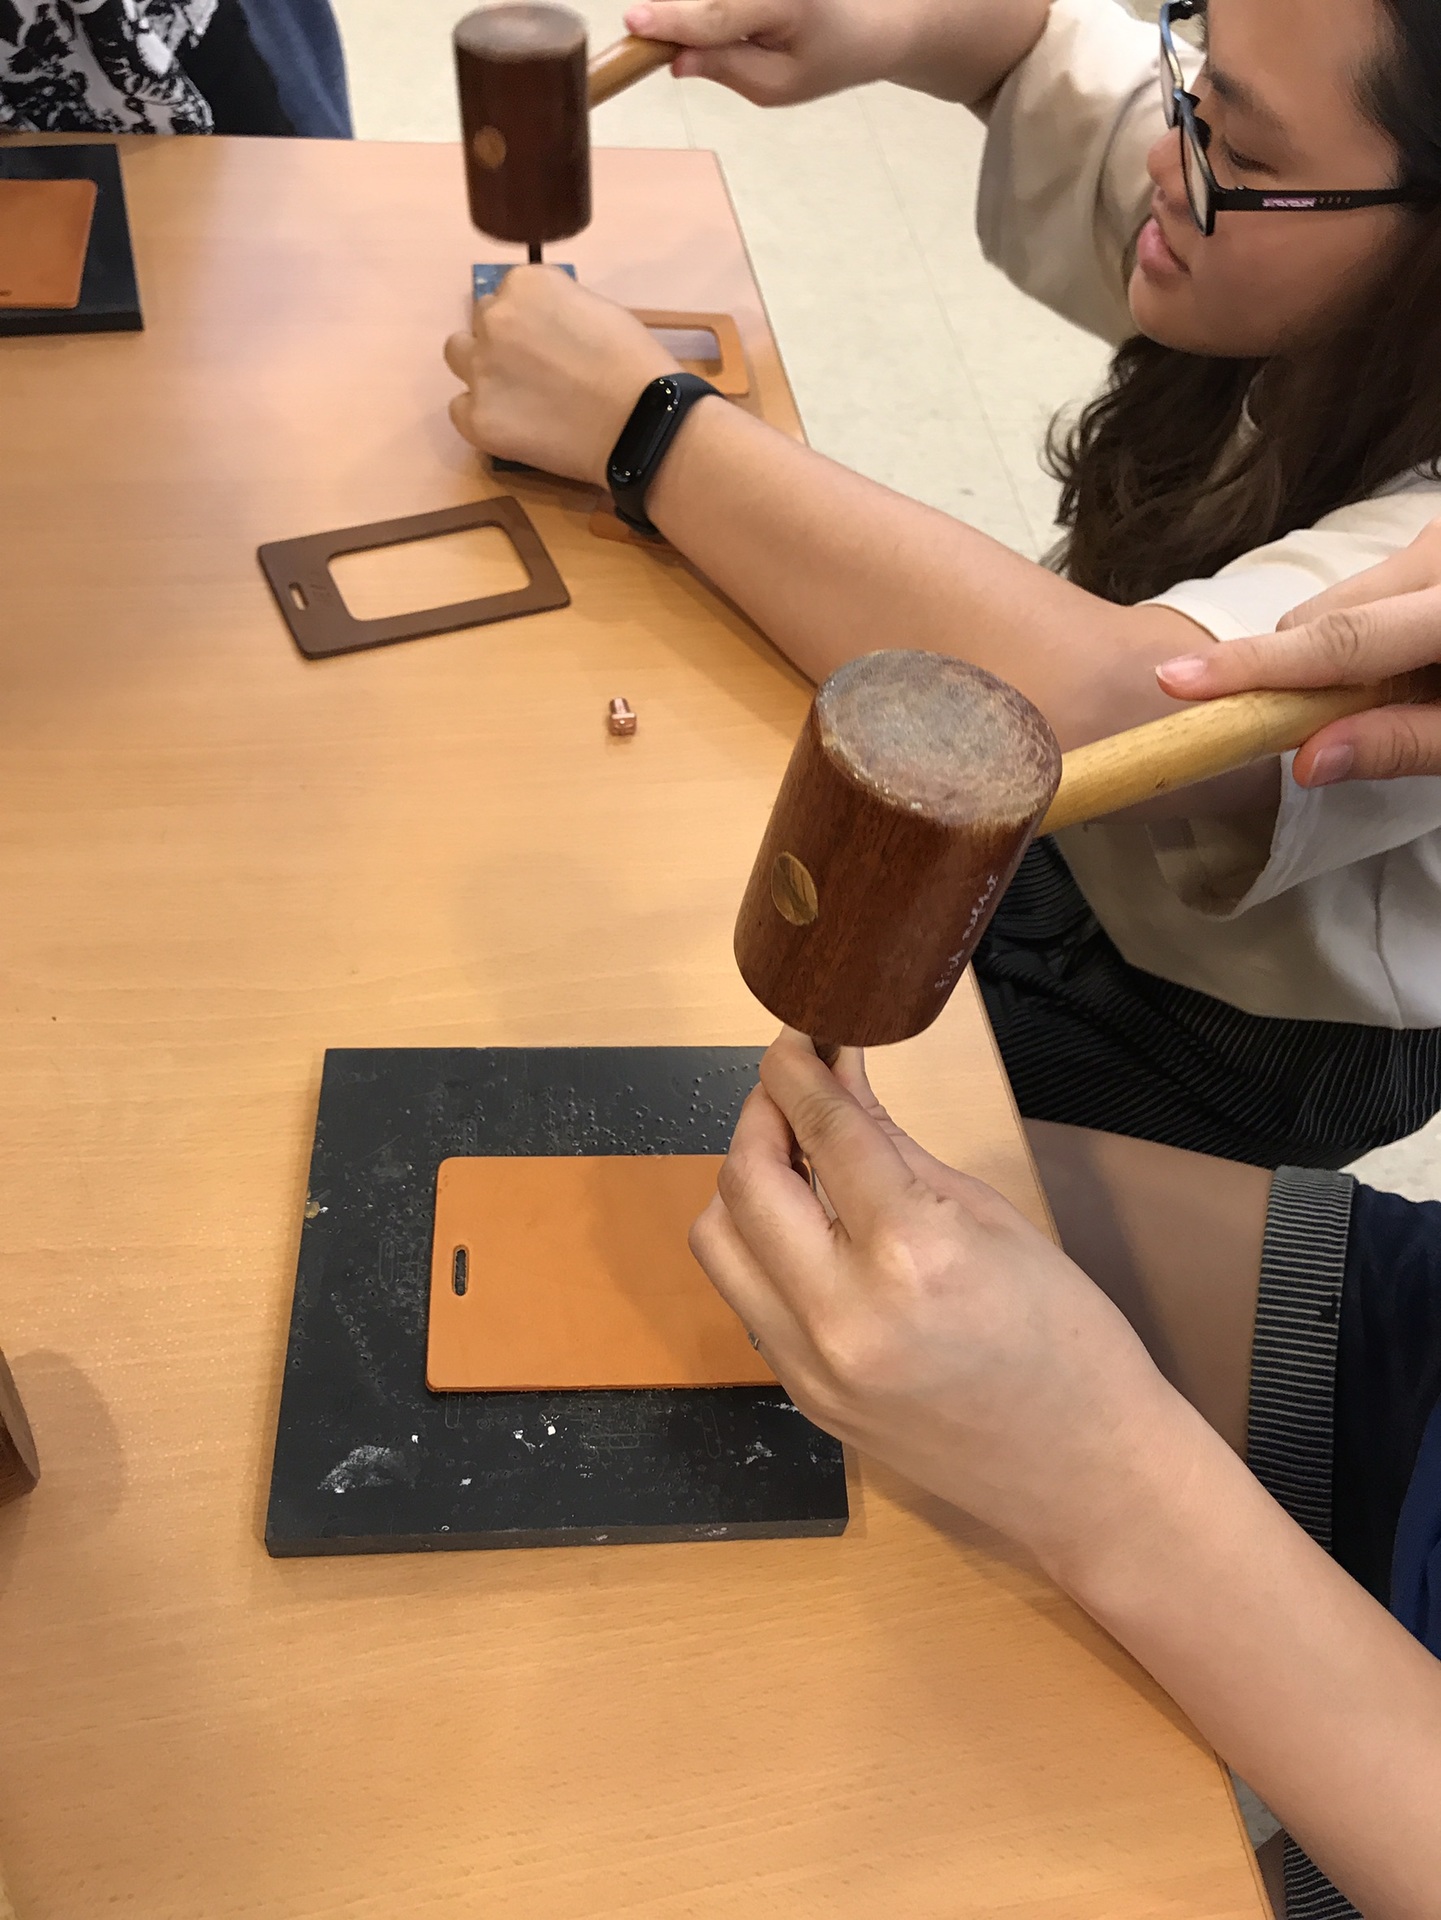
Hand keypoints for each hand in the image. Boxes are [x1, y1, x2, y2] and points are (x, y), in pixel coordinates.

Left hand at [444, 267, 677, 484]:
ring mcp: (480, 369)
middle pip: (482, 322)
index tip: (548, 342)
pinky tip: (516, 427)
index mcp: (525, 284)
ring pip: (459, 356)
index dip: (529, 320)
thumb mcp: (597, 309)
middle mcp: (494, 318)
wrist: (641, 425)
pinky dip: (483, 417)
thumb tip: (540, 325)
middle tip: (536, 372)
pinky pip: (460, 410)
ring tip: (517, 397)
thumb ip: (556, 308)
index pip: (509, 293)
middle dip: (503, 341)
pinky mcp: (476, 417)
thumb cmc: (634, 365)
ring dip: (481, 369)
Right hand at [623, 0, 898, 105]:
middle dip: (677, 19)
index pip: (717, 16)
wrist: (863, 24)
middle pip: (706, 1)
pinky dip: (707, 9)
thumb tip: (677, 60)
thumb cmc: (823, 59)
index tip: (634, 22)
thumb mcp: (777, 85)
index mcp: (785, 2)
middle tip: (647, 33)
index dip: (673, 21)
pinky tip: (725, 25)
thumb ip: (725, 69)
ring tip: (725, 34)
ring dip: (695, 14)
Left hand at [690, 1031, 1183, 1576]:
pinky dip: (758, 1245)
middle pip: (746, 1181)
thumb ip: (892, 1145)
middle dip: (760, 1116)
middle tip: (791, 1088)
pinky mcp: (800, 1397)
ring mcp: (810, 1367)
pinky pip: (745, 1297)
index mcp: (910, 1254)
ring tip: (793, 1157)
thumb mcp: (988, 1215)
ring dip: (743, 1183)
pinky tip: (803, 1226)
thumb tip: (839, 1074)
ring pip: (718, 1239)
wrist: (1087, 1472)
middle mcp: (842, 1314)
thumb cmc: (1067, 1338)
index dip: (799, 1071)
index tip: (795, 1039)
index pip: (825, 1133)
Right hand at [1155, 515, 1440, 784]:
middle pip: (1321, 616)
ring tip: (1405, 690)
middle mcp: (1434, 555)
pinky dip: (1366, 634)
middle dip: (1299, 673)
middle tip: (1330, 730)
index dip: (1253, 665)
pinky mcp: (1426, 543)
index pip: (1339, 640)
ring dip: (1339, 654)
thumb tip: (1307, 763)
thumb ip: (1400, 744)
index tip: (1175, 681)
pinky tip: (1415, 661)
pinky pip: (1366, 591)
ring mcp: (1430, 541)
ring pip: (1336, 602)